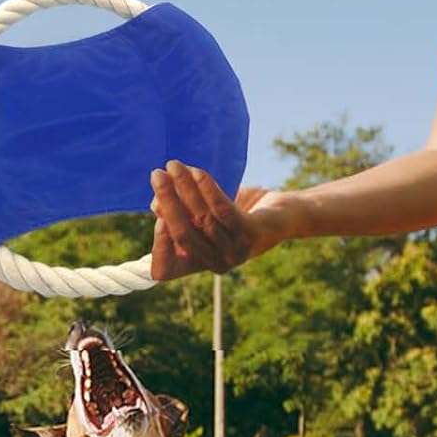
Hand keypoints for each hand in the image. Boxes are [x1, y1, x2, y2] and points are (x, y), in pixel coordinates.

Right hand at [149, 160, 281, 279]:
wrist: (282, 215)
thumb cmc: (236, 214)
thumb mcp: (202, 214)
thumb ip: (180, 212)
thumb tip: (159, 202)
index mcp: (201, 264)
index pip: (166, 270)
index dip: (157, 245)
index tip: (154, 210)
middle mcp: (216, 264)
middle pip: (183, 235)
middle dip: (167, 202)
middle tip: (156, 175)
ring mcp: (235, 252)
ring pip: (202, 218)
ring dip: (185, 188)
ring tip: (174, 165)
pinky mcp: (250, 234)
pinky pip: (223, 209)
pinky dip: (208, 189)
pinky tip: (197, 172)